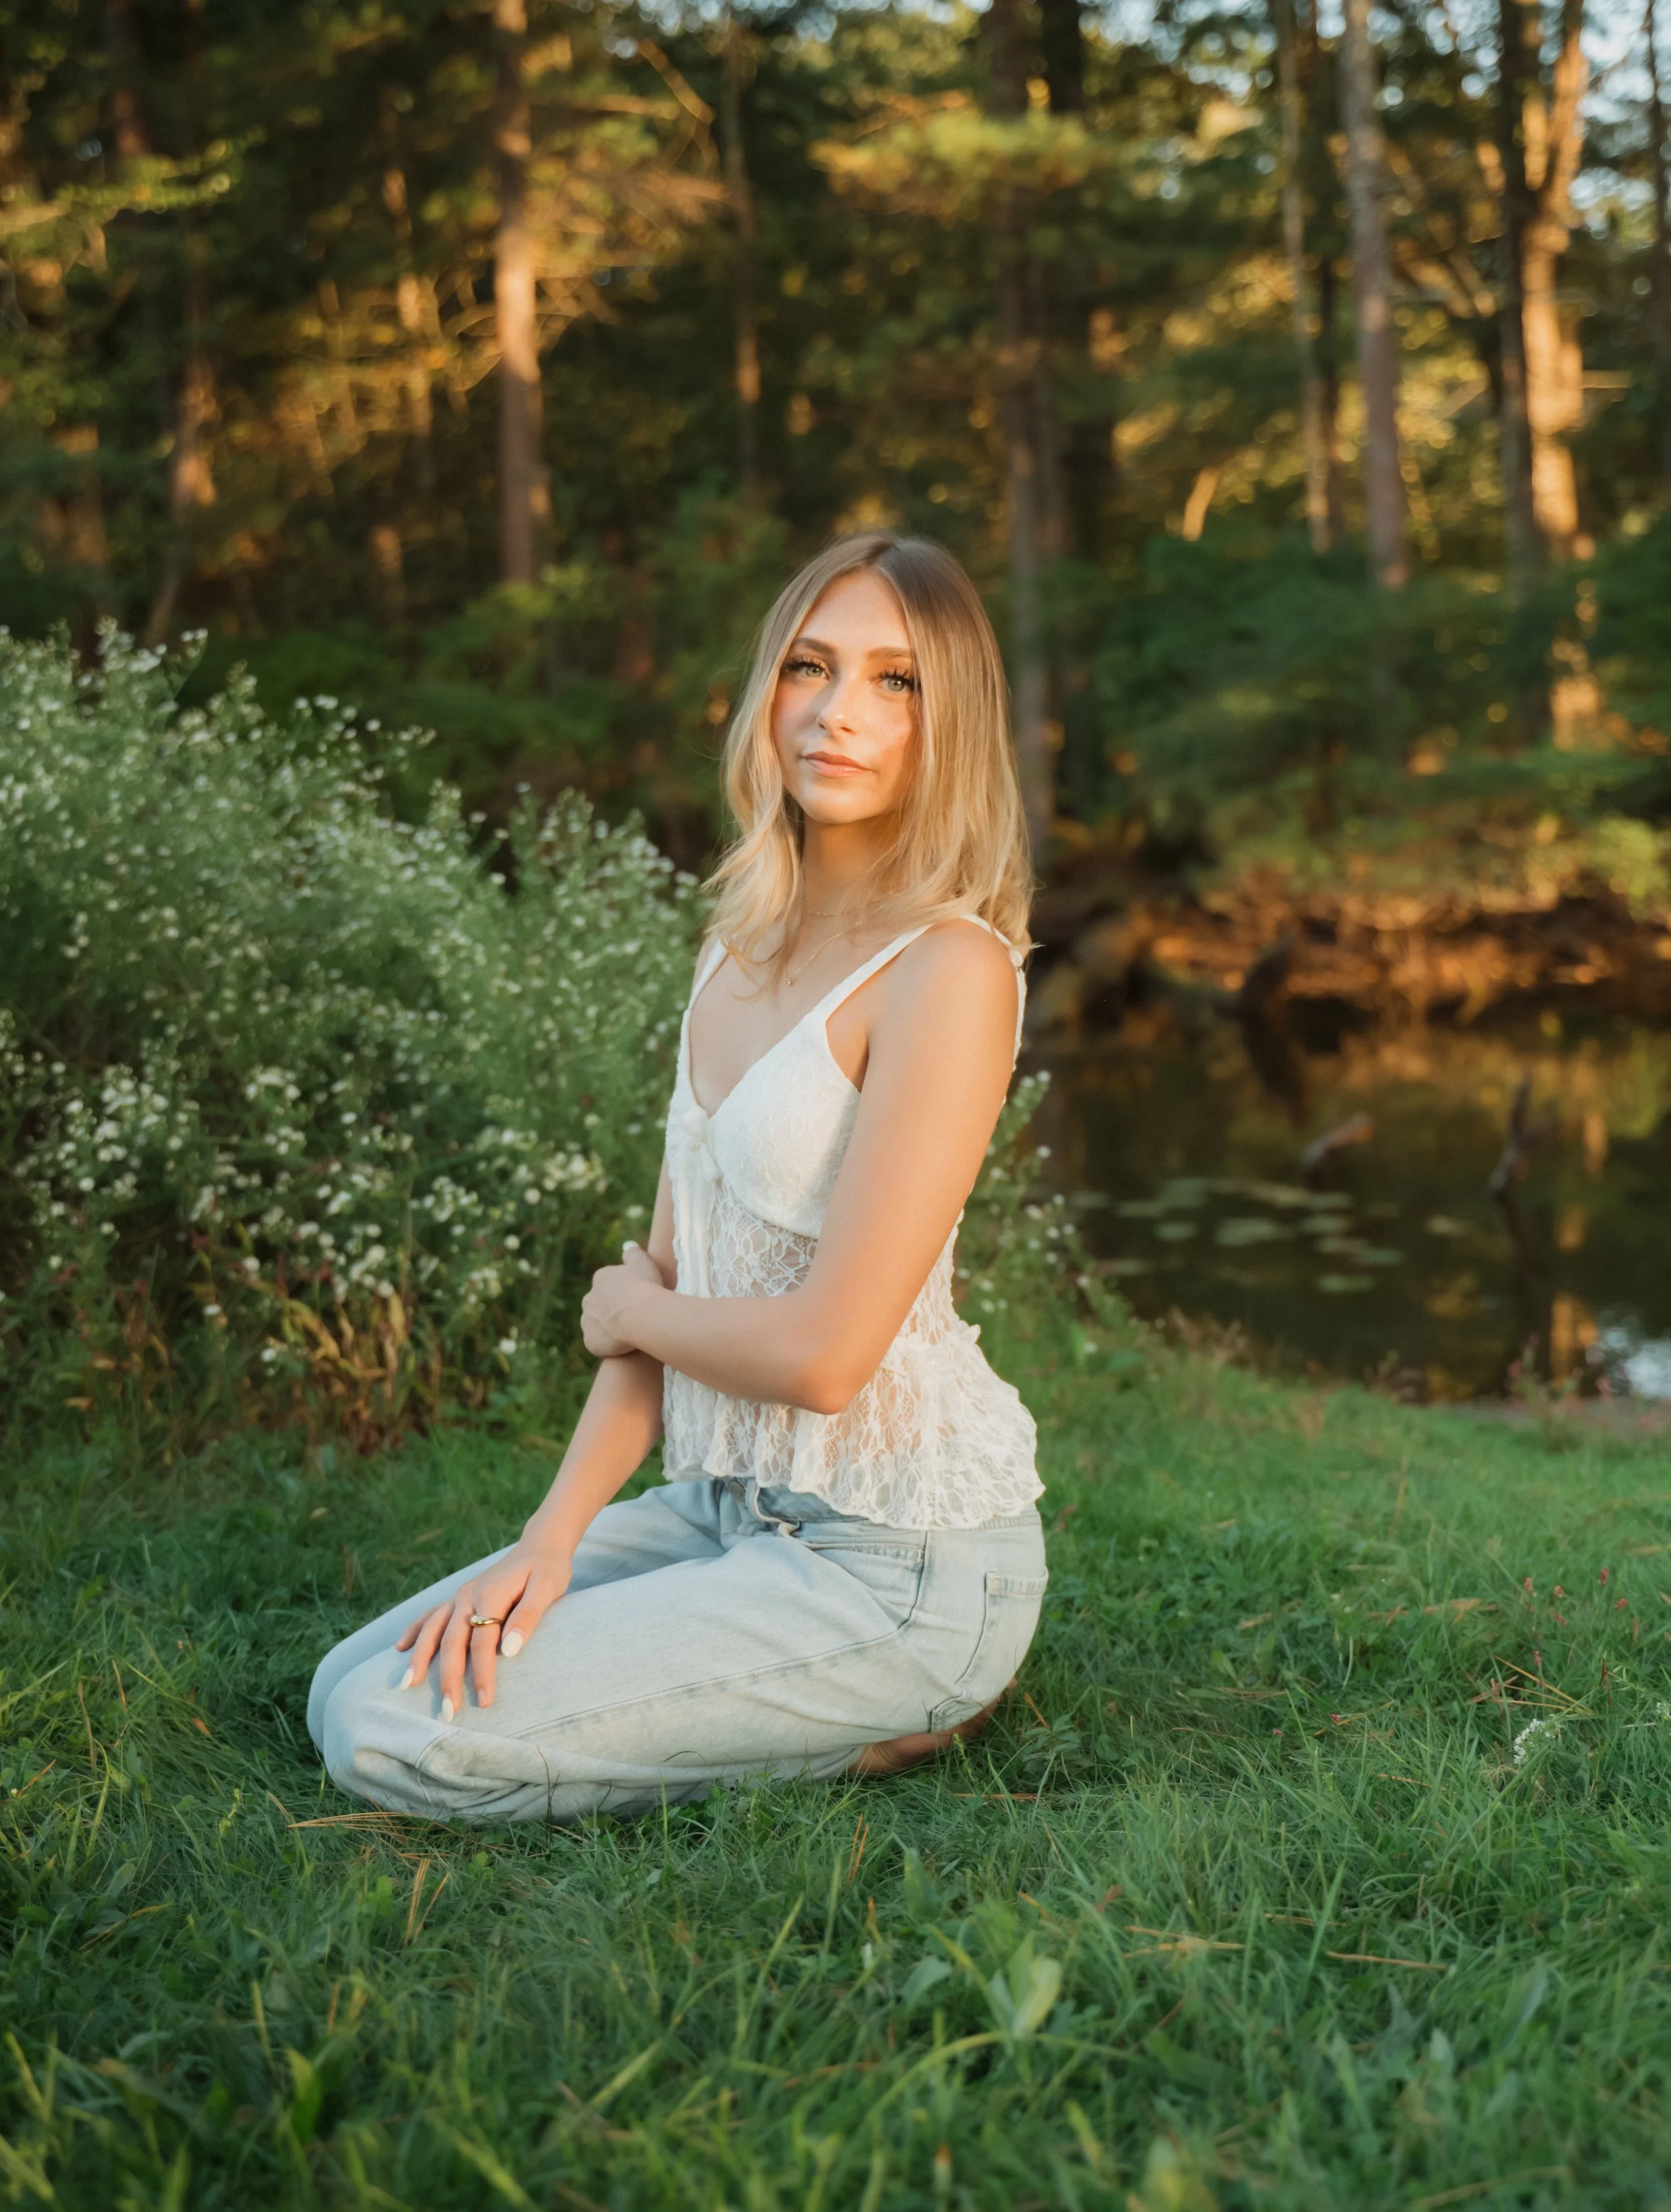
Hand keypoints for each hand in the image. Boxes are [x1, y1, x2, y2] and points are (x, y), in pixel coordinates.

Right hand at [395, 1536, 571, 1716]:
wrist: (540, 1545)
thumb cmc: (548, 1569)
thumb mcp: (547, 1589)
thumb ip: (527, 1617)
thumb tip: (508, 1650)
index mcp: (491, 1594)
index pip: (482, 1642)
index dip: (482, 1673)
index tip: (484, 1702)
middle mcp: (469, 1595)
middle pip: (452, 1641)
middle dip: (447, 1677)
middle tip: (447, 1711)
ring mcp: (460, 1596)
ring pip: (433, 1629)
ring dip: (420, 1658)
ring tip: (407, 1685)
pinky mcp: (459, 1597)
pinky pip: (430, 1614)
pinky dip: (415, 1630)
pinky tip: (401, 1648)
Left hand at [581, 1239, 663, 1357]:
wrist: (642, 1315)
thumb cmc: (646, 1287)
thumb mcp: (644, 1262)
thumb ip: (633, 1253)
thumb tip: (627, 1246)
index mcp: (601, 1278)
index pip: (610, 1284)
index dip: (626, 1292)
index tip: (639, 1298)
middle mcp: (589, 1298)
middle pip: (601, 1304)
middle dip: (613, 1309)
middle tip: (635, 1316)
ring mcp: (587, 1321)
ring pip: (598, 1324)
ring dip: (609, 1327)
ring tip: (630, 1332)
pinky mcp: (590, 1341)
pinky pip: (598, 1342)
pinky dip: (608, 1344)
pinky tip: (623, 1346)